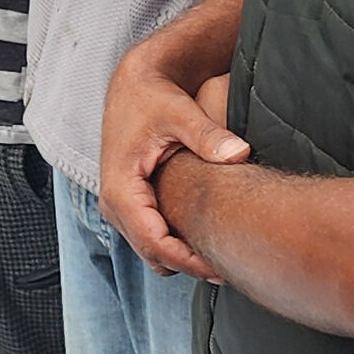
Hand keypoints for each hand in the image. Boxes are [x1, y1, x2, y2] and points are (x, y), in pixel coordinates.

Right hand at [100, 35, 249, 275]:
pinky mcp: (129, 204)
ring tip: (221, 258)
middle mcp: (113, 202)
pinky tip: (205, 240)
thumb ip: (208, 135)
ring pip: (150, 251)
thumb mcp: (181, 112)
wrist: (133, 84)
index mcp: (120, 186)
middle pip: (152, 255)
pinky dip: (175, 246)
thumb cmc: (152, 96)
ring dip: (182, 259)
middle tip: (231, 270)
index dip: (188, 261)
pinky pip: (150, 238)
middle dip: (190, 265)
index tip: (221, 268)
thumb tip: (239, 153)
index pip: (154, 243)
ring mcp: (119, 206)